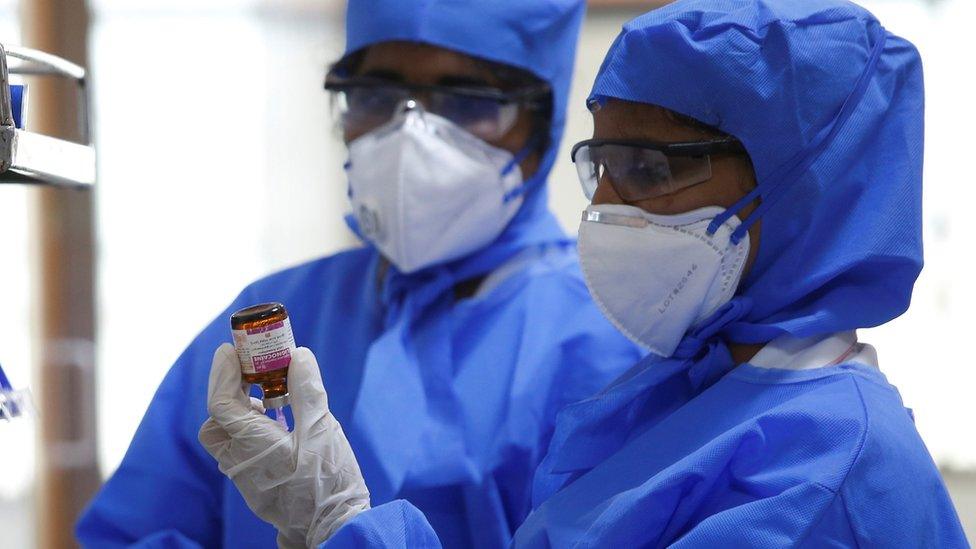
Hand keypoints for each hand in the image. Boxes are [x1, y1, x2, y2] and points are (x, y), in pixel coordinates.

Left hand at [199, 343, 369, 547]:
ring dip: (239, 415)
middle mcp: (240, 463)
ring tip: (268, 399)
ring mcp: (246, 478)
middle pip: (216, 423)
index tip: (230, 350)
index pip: (221, 403)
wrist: (334, 528)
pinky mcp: (256, 487)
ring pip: (226, 440)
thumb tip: (297, 355)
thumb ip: (306, 390)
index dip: (223, 373)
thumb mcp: (323, 429)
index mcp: (253, 444)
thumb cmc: (330, 480)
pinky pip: (241, 452)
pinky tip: (277, 426)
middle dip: (227, 395)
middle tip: (249, 375)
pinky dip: (250, 432)